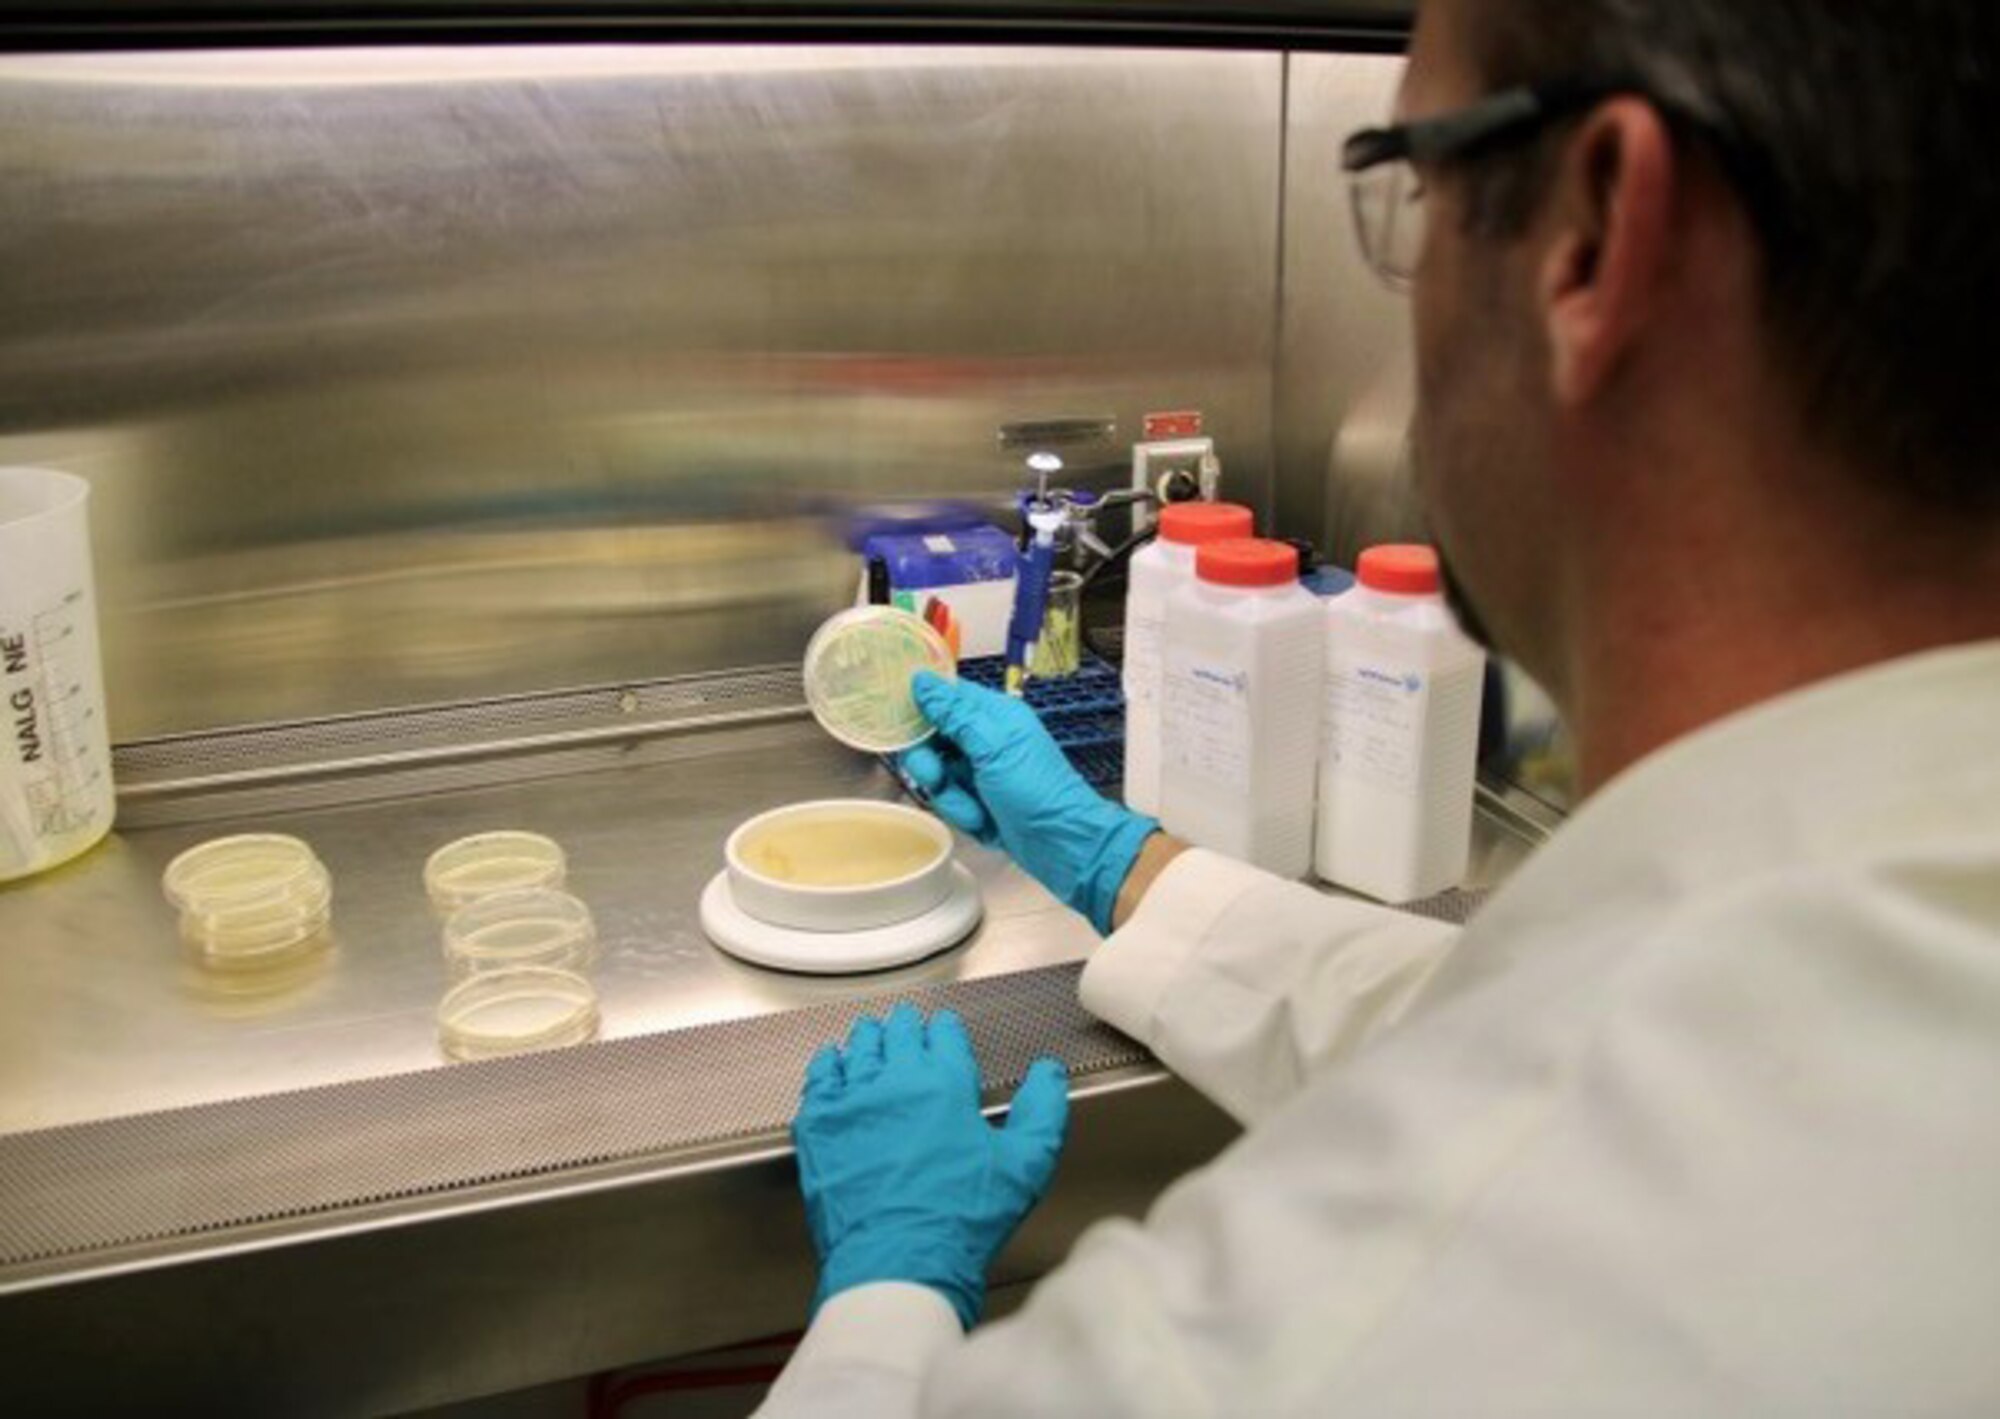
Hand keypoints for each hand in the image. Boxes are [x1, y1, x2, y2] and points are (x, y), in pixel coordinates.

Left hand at [794, 1004, 1068, 1329]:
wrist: (899, 1262)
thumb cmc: (963, 1219)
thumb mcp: (1026, 1165)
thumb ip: (1042, 1110)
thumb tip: (1048, 1072)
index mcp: (946, 1082)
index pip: (944, 1035)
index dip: (945, 1028)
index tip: (944, 1027)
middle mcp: (896, 1079)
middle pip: (898, 1034)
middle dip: (905, 1025)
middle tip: (906, 1021)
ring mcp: (853, 1101)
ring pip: (858, 1050)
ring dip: (868, 1038)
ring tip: (870, 1032)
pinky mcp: (819, 1127)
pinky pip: (819, 1079)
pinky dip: (827, 1065)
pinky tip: (829, 1062)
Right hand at [899, 673, 1157, 933]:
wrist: (1063, 845)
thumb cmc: (1035, 791)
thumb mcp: (992, 746)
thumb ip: (954, 713)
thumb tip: (921, 679)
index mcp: (994, 715)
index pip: (946, 696)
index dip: (919, 707)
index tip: (899, 724)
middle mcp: (985, 739)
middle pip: (933, 738)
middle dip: (931, 764)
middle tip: (938, 778)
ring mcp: (980, 771)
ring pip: (937, 774)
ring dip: (951, 796)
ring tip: (976, 811)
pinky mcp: (978, 801)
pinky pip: (950, 800)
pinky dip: (962, 814)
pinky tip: (983, 823)